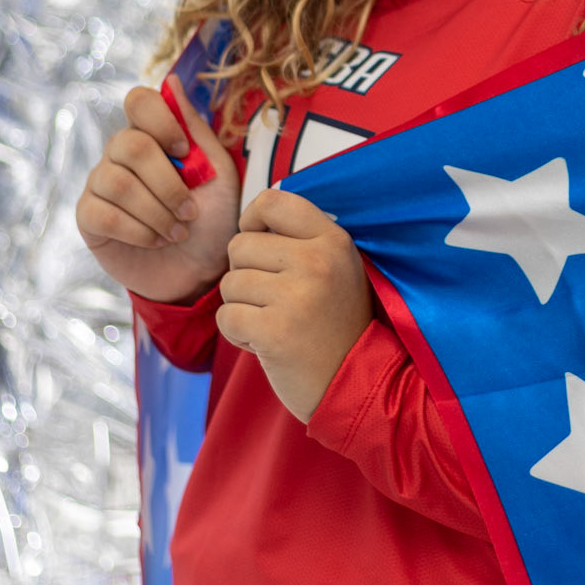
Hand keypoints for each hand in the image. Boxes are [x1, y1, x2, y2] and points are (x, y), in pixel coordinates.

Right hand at [75, 75, 239, 302]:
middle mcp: (120, 152)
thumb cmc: (213, 216)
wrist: (200, 270)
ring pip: (117, 183)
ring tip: (177, 230)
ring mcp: (100, 182)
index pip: (139, 101)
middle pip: (131, 146)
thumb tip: (172, 80)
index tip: (187, 153)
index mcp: (153, 133)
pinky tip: (156, 241)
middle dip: (168, 184)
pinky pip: (103, 213)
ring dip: (157, 212)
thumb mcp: (219, 171)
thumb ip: (196, 128)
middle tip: (191, 211)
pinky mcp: (89, 217)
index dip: (162, 122)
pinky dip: (138, 231)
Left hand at [217, 188, 373, 421]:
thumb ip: (300, 240)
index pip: (272, 201)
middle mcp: (316, 262)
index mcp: (333, 240)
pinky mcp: (275, 331)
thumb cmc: (336, 323)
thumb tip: (251, 221)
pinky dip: (238, 334)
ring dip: (242, 308)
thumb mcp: (336, 268)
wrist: (357, 383)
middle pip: (239, 246)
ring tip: (275, 323)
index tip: (259, 242)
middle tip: (273, 300)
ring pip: (229, 284)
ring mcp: (296, 296)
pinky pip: (226, 318)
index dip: (252, 220)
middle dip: (245, 275)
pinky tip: (266, 343)